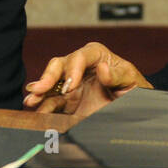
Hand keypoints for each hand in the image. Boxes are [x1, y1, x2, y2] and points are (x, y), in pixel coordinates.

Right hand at [23, 41, 152, 115]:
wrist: (136, 108)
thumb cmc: (134, 88)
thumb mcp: (131, 80)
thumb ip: (117, 75)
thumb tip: (102, 69)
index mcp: (96, 55)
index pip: (80, 56)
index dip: (73, 69)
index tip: (71, 85)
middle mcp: (80, 67)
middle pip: (59, 65)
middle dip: (47, 77)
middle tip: (39, 89)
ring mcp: (72, 84)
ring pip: (51, 84)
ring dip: (39, 92)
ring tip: (31, 101)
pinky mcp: (68, 101)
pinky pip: (53, 102)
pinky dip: (44, 106)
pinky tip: (37, 112)